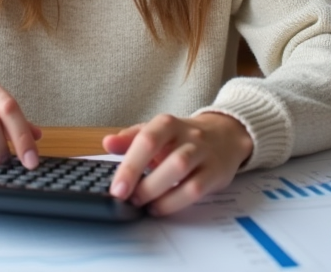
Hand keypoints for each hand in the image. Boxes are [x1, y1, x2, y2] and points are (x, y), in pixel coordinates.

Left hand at [102, 112, 252, 215]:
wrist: (224, 135)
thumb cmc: (182, 137)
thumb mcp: (156, 132)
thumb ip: (130, 139)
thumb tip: (107, 143)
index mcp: (167, 123)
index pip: (147, 140)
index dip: (131, 165)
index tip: (117, 188)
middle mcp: (188, 136)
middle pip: (168, 159)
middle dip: (144, 183)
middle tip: (126, 198)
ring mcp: (204, 154)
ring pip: (182, 171)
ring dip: (158, 192)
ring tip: (141, 203)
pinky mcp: (215, 173)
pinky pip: (195, 189)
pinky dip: (174, 202)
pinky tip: (158, 208)